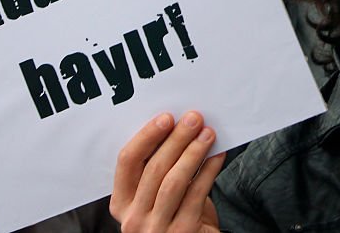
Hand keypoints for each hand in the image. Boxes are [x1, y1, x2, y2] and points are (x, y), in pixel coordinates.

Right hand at [110, 111, 225, 232]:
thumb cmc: (175, 216)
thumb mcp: (156, 196)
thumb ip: (158, 169)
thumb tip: (176, 126)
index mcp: (121, 203)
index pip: (127, 162)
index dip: (146, 136)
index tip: (167, 117)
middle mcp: (133, 219)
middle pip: (154, 168)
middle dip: (176, 139)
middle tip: (194, 119)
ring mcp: (156, 229)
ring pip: (173, 181)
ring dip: (193, 152)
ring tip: (208, 133)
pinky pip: (196, 194)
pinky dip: (209, 170)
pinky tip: (217, 155)